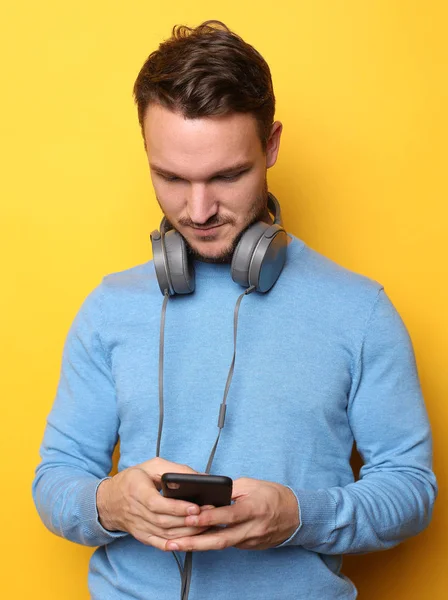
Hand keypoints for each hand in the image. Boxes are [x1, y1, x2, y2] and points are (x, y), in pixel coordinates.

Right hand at [96, 457, 209, 548]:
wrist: (108, 501)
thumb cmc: (134, 479)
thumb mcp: (151, 466)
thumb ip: (175, 470)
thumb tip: (200, 477)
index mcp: (136, 490)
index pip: (157, 504)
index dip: (177, 508)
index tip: (195, 507)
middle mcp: (136, 511)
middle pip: (164, 521)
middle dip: (188, 520)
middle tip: (209, 515)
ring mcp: (139, 527)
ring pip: (165, 534)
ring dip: (187, 532)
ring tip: (206, 525)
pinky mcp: (142, 537)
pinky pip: (160, 544)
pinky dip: (177, 544)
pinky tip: (192, 541)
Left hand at [165, 477, 299, 551]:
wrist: (296, 515)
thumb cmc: (273, 495)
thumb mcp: (252, 485)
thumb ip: (230, 491)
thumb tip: (209, 496)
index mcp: (254, 509)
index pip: (229, 515)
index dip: (209, 517)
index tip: (190, 517)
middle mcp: (252, 528)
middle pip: (221, 539)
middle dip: (194, 543)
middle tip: (173, 542)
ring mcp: (251, 541)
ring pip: (221, 545)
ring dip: (198, 546)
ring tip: (176, 544)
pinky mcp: (250, 547)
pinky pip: (228, 545)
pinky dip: (211, 543)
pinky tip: (194, 542)